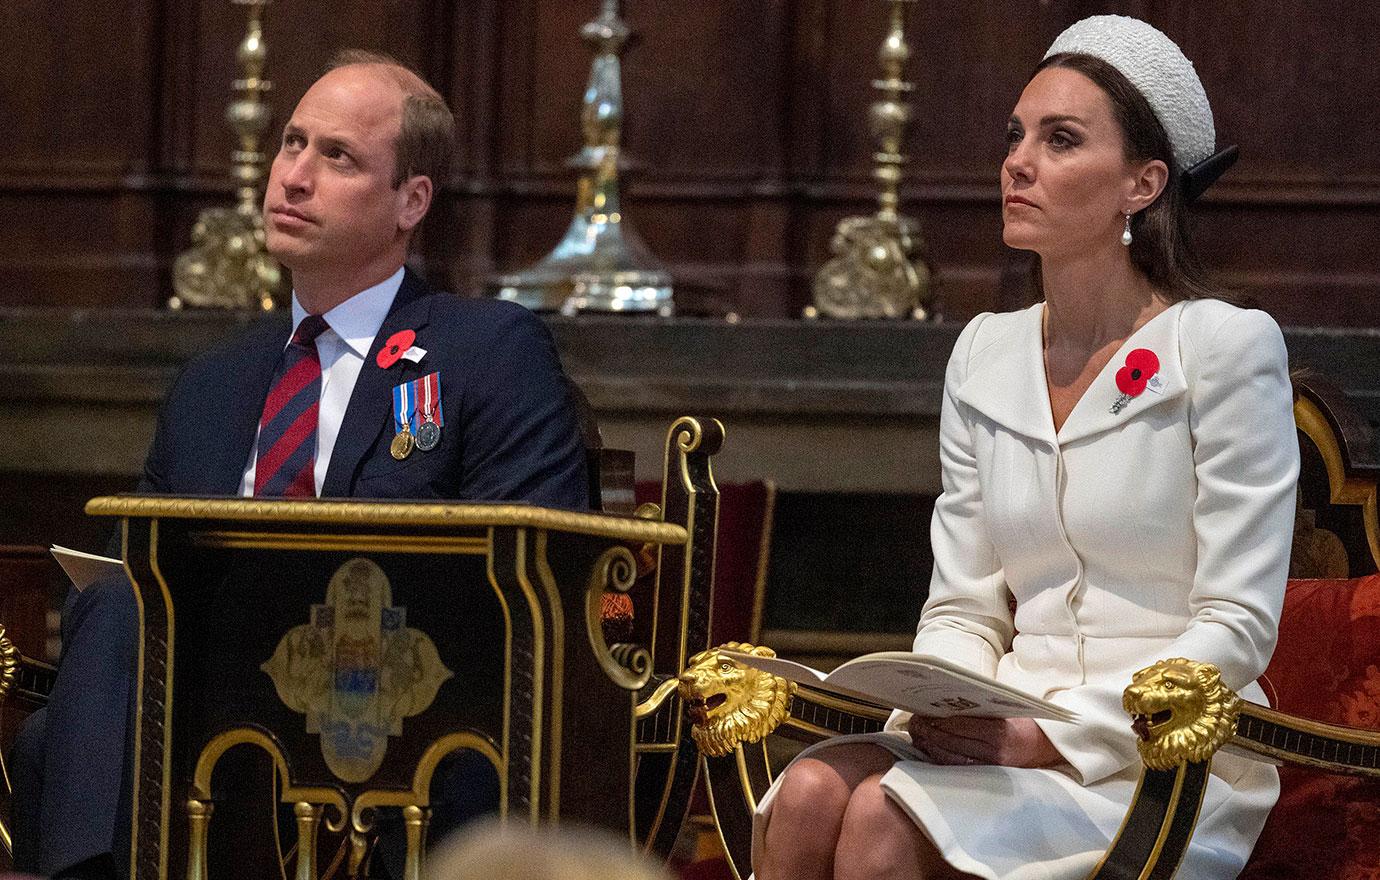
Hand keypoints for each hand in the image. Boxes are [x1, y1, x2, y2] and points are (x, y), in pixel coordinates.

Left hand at [906, 715, 1061, 767]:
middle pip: (951, 743)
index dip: (938, 721)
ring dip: (930, 746)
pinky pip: (957, 768)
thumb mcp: (1002, 711)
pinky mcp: (987, 776)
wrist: (1044, 747)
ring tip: (918, 735)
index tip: (922, 714)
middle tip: (914, 723)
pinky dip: (940, 758)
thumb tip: (943, 704)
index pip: (961, 726)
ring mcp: (990, 767)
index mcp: (999, 731)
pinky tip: (930, 748)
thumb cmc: (1020, 722)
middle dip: (929, 732)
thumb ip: (977, 709)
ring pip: (951, 758)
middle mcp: (994, 752)